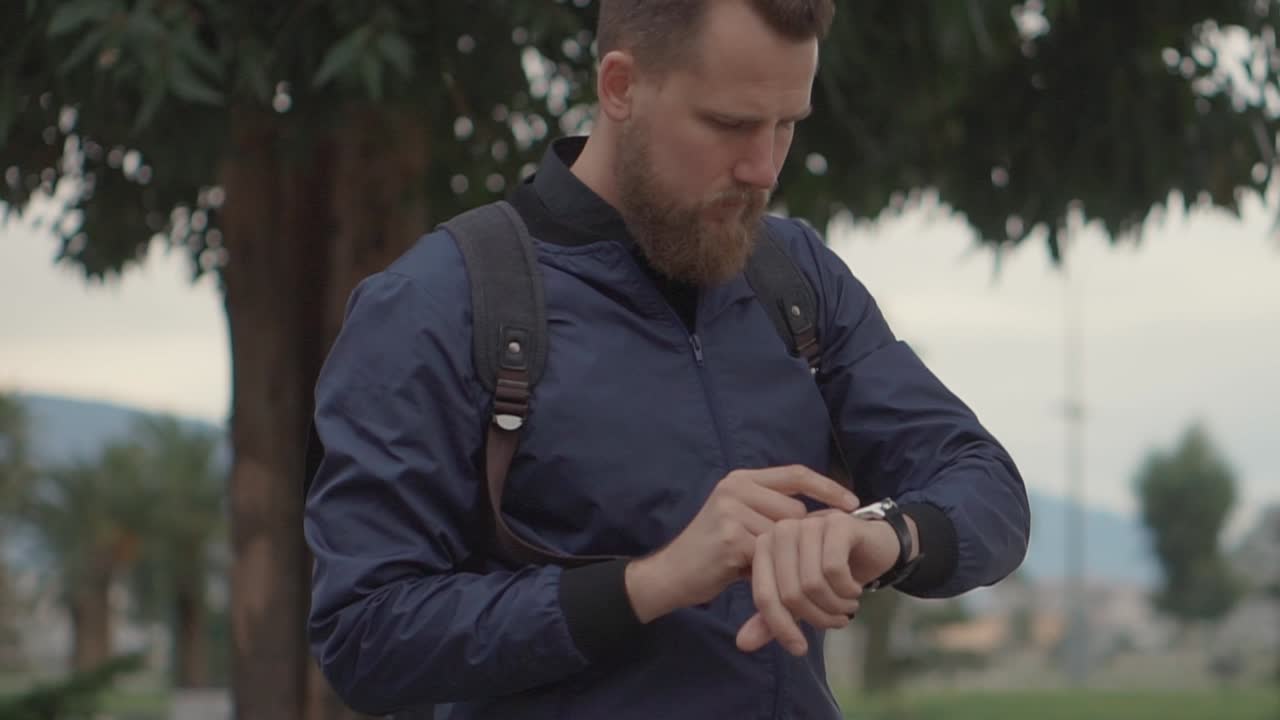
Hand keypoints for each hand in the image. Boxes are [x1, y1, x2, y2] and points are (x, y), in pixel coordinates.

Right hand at [625, 466, 857, 623]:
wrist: (672, 573)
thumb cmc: (712, 552)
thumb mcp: (740, 519)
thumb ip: (772, 511)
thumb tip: (822, 518)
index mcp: (741, 479)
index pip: (796, 474)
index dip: (828, 487)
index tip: (853, 504)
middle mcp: (736, 488)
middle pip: (794, 510)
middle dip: (796, 537)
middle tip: (778, 557)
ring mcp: (732, 510)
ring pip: (785, 534)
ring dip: (779, 556)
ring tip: (753, 564)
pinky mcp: (731, 537)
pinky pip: (770, 554)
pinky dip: (767, 569)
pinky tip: (744, 573)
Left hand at [735, 511, 911, 655]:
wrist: (873, 548)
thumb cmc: (830, 574)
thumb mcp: (799, 600)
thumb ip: (772, 619)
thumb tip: (743, 644)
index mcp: (765, 548)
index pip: (764, 596)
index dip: (781, 627)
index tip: (799, 649)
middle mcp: (781, 531)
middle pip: (790, 594)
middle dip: (817, 618)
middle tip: (836, 621)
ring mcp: (808, 524)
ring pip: (812, 584)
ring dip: (835, 606)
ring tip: (846, 606)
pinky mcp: (836, 524)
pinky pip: (834, 569)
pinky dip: (847, 589)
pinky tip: (854, 589)